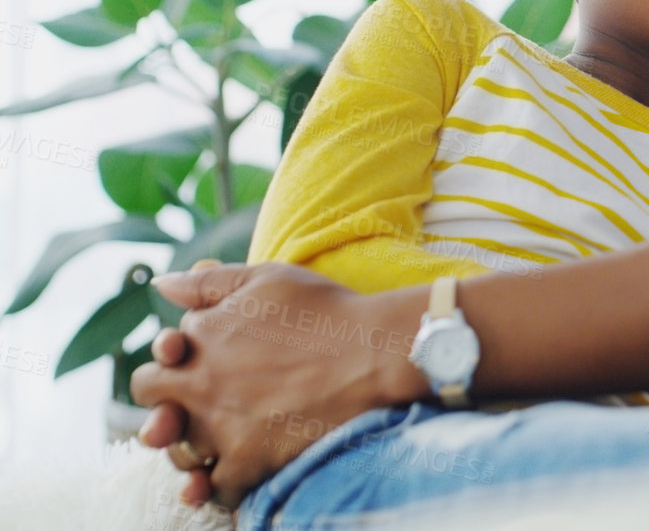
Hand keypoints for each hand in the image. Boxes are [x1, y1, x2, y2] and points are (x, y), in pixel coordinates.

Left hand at [130, 262, 427, 509]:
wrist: (374, 352)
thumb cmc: (326, 310)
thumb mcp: (267, 279)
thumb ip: (209, 283)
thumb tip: (161, 286)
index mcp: (199, 341)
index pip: (155, 366)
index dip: (172, 371)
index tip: (196, 372)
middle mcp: (199, 385)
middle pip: (154, 412)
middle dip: (167, 411)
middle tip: (195, 411)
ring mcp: (221, 427)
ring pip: (178, 455)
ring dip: (190, 450)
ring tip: (219, 442)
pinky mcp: (248, 461)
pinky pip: (213, 488)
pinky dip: (216, 487)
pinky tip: (231, 475)